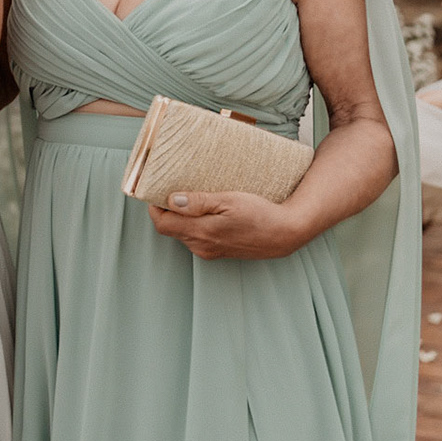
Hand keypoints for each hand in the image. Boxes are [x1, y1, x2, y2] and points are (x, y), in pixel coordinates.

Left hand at [147, 191, 307, 260]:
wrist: (285, 234)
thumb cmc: (260, 214)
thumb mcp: (229, 200)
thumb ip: (198, 202)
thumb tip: (171, 200)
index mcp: (202, 232)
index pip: (162, 223)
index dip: (155, 206)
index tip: (159, 190)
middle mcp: (201, 246)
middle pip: (169, 228)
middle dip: (167, 210)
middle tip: (174, 189)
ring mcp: (209, 251)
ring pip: (182, 232)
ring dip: (181, 217)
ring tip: (191, 197)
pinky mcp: (217, 252)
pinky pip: (195, 237)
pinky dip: (193, 224)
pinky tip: (205, 211)